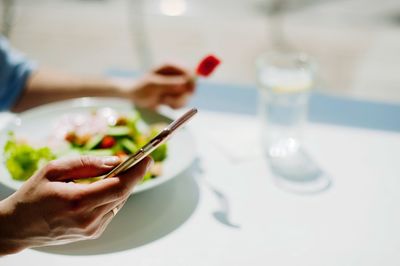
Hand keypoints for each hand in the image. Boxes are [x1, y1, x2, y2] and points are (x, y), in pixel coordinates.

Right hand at [0, 155, 152, 254]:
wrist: (17, 227)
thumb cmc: (32, 195)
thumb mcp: (54, 170)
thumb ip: (87, 164)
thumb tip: (116, 161)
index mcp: (77, 201)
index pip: (119, 186)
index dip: (136, 171)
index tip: (147, 158)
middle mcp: (88, 219)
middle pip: (123, 193)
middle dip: (133, 175)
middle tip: (139, 160)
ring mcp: (91, 229)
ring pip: (119, 202)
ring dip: (122, 185)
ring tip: (118, 172)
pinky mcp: (93, 233)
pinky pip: (111, 210)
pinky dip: (112, 196)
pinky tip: (103, 188)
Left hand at [128, 64, 194, 108]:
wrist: (136, 97)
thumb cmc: (141, 88)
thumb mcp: (154, 85)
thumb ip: (169, 84)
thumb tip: (184, 83)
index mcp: (171, 66)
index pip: (189, 71)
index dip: (191, 82)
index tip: (187, 91)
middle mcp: (176, 74)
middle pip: (191, 86)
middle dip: (182, 96)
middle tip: (169, 101)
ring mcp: (177, 85)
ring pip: (187, 96)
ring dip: (177, 102)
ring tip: (163, 101)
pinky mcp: (177, 95)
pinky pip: (183, 102)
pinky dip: (176, 106)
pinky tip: (165, 104)